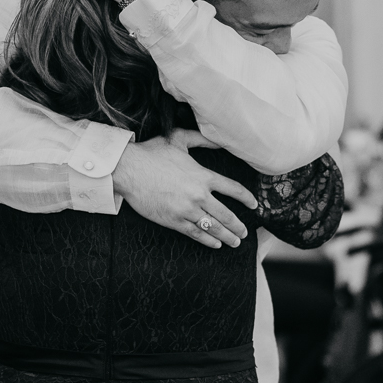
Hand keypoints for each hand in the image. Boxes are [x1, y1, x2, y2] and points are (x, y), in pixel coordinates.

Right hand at [112, 128, 256, 248]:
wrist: (129, 169)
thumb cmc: (151, 153)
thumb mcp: (179, 139)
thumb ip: (201, 139)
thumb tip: (219, 138)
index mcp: (203, 176)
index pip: (233, 189)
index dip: (246, 198)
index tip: (253, 205)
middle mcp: (199, 195)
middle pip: (226, 214)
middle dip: (238, 225)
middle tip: (245, 233)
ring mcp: (187, 210)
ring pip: (214, 227)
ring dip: (227, 236)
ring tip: (235, 242)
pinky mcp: (173, 220)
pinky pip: (196, 233)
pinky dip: (208, 240)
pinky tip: (215, 244)